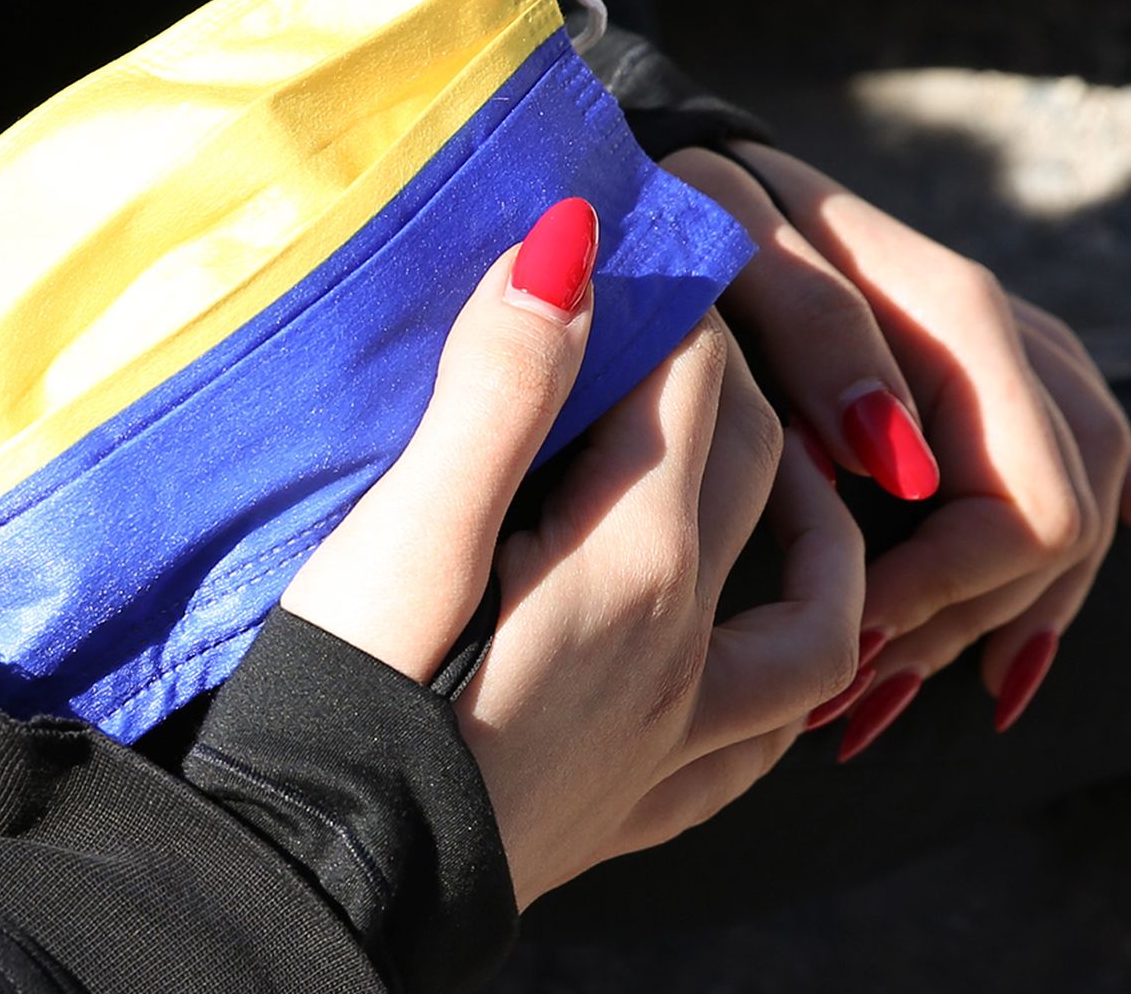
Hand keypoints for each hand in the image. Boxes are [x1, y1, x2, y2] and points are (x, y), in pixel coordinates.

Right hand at [283, 199, 863, 906]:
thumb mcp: (404, 532)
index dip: (671, 299)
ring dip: (814, 523)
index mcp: (631, 564)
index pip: (695, 382)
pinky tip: (756, 652)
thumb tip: (574, 247)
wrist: (316, 882)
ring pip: (814, 613)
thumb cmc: (344, 699)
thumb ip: (499, 392)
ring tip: (768, 469)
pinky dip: (790, 677)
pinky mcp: (638, 804)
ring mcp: (673, 738)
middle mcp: (683, 648)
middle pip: (755, 468)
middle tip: (666, 321)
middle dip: (730, 373)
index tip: (627, 251)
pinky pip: (764, 738)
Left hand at [661, 142, 1130, 755]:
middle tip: (850, 688)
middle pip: (1065, 525)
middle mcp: (1006, 339)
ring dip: (990, 621)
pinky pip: (1053, 488)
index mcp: (953, 311)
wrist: (695, 169)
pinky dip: (1020, 583)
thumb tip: (902, 459)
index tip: (845, 631)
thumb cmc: (696, 203)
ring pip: (1074, 516)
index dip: (946, 587)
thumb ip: (819, 328)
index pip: (1028, 500)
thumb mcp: (733, 237)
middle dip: (965, 621)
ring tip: (874, 691)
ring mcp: (1008, 362)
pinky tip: (996, 658)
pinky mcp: (984, 388)